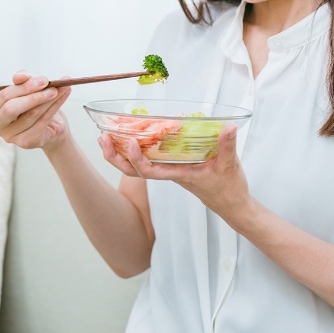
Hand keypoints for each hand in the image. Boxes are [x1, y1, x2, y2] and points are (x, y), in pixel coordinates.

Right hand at [0, 71, 71, 151]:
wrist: (50, 127)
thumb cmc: (35, 105)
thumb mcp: (30, 89)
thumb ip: (24, 80)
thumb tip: (20, 76)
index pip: (4, 96)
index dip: (24, 87)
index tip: (43, 79)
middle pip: (12, 108)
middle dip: (34, 96)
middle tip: (52, 87)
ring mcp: (10, 136)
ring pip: (31, 114)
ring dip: (49, 100)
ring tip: (63, 88)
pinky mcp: (25, 142)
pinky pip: (42, 122)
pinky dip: (55, 107)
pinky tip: (64, 96)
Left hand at [98, 123, 251, 223]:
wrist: (230, 204)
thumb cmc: (228, 188)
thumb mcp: (230, 165)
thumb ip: (227, 146)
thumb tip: (228, 128)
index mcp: (179, 174)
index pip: (150, 171)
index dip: (137, 159)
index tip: (131, 142)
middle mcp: (169, 173)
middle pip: (133, 170)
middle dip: (115, 156)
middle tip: (102, 137)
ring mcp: (168, 171)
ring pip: (137, 166)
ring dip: (119, 153)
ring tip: (105, 136)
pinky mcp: (172, 167)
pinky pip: (148, 160)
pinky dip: (135, 150)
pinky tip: (131, 137)